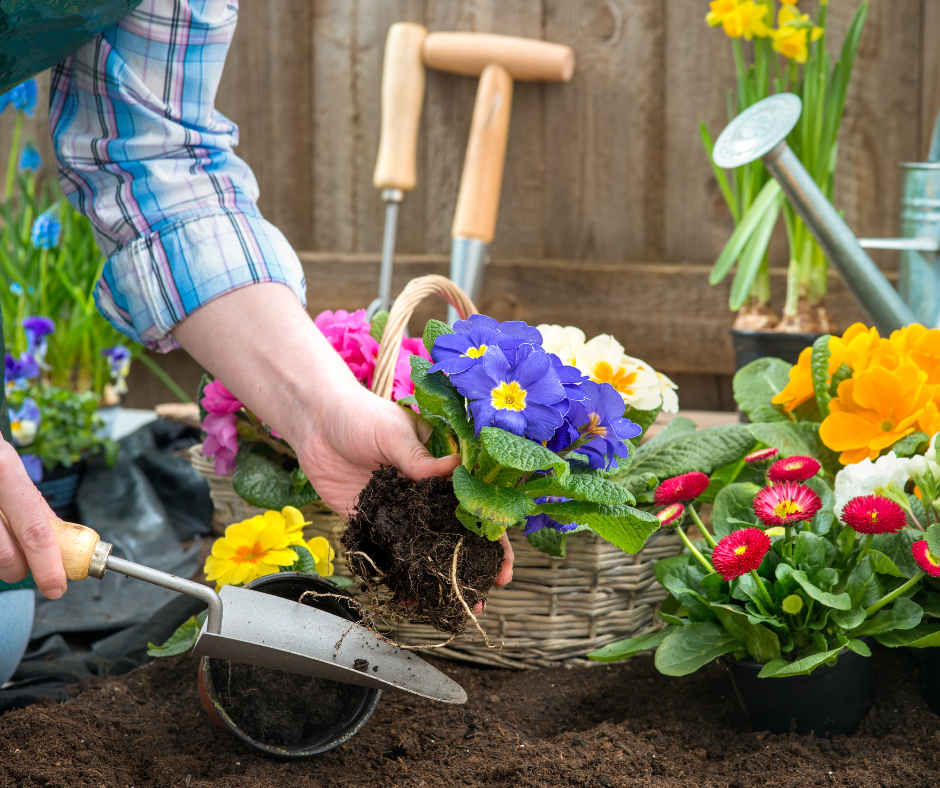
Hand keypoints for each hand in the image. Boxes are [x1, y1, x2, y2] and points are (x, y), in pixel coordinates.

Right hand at [0, 438, 65, 598]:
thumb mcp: (8, 468)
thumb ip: (33, 503)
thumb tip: (64, 536)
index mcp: (6, 469)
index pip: (35, 530)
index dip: (48, 565)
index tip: (57, 586)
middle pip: (6, 555)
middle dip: (20, 570)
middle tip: (23, 566)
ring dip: (0, 561)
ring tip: (1, 542)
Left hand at [297, 386, 513, 590]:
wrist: (313, 423)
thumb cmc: (359, 415)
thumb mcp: (392, 432)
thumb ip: (418, 458)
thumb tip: (455, 468)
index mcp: (441, 464)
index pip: (475, 498)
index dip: (492, 527)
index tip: (503, 556)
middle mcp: (427, 490)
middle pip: (458, 529)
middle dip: (476, 560)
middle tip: (489, 588)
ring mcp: (402, 509)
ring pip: (427, 546)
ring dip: (441, 573)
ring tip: (456, 603)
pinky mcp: (373, 522)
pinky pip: (391, 552)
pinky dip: (401, 575)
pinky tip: (411, 597)